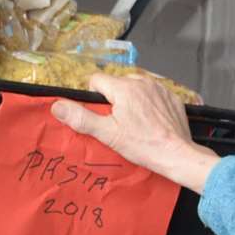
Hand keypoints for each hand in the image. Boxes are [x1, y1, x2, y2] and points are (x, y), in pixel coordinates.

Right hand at [51, 73, 219, 193]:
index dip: (95, 97)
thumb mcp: (107, 133)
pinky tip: (152, 121)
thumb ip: (81, 118)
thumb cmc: (143, 145)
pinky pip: (153, 94)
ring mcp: (159, 88)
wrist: (177, 154)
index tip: (102, 115)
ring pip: (135, 87)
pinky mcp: (172, 97)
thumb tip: (57, 106)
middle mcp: (142, 81)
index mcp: (123, 87)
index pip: (96, 80)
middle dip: (114, 99)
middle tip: (121, 123)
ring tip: (137, 123)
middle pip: (117, 83)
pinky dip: (150, 104)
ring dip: (132, 100)